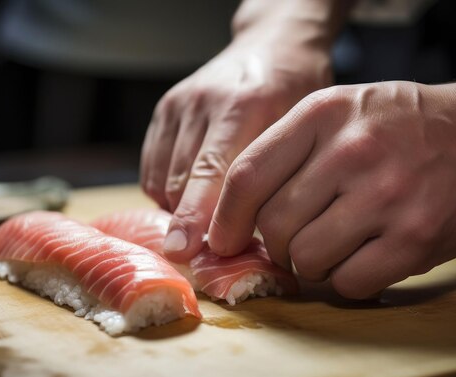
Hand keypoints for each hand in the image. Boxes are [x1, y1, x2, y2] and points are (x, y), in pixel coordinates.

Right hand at [141, 33, 330, 262]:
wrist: (272, 46)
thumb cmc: (296, 95)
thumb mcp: (303, 131)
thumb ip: (276, 177)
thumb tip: (249, 239)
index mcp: (247, 106)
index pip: (213, 171)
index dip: (196, 215)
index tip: (183, 250)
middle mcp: (205, 102)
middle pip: (182, 181)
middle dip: (187, 222)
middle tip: (200, 251)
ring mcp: (179, 104)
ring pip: (163, 179)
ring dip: (178, 209)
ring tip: (204, 219)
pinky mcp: (163, 109)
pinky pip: (152, 168)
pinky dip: (166, 191)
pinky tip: (191, 195)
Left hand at [209, 73, 455, 298]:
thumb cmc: (400, 125)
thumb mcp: (337, 110)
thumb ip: (286, 151)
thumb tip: (234, 213)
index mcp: (322, 116)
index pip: (247, 177)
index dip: (225, 219)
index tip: (222, 241)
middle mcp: (351, 153)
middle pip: (274, 226)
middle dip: (275, 245)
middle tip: (294, 241)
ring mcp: (385, 196)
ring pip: (307, 260)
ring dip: (311, 265)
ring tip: (334, 245)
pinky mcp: (415, 238)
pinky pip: (349, 283)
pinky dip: (346, 281)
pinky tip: (362, 258)